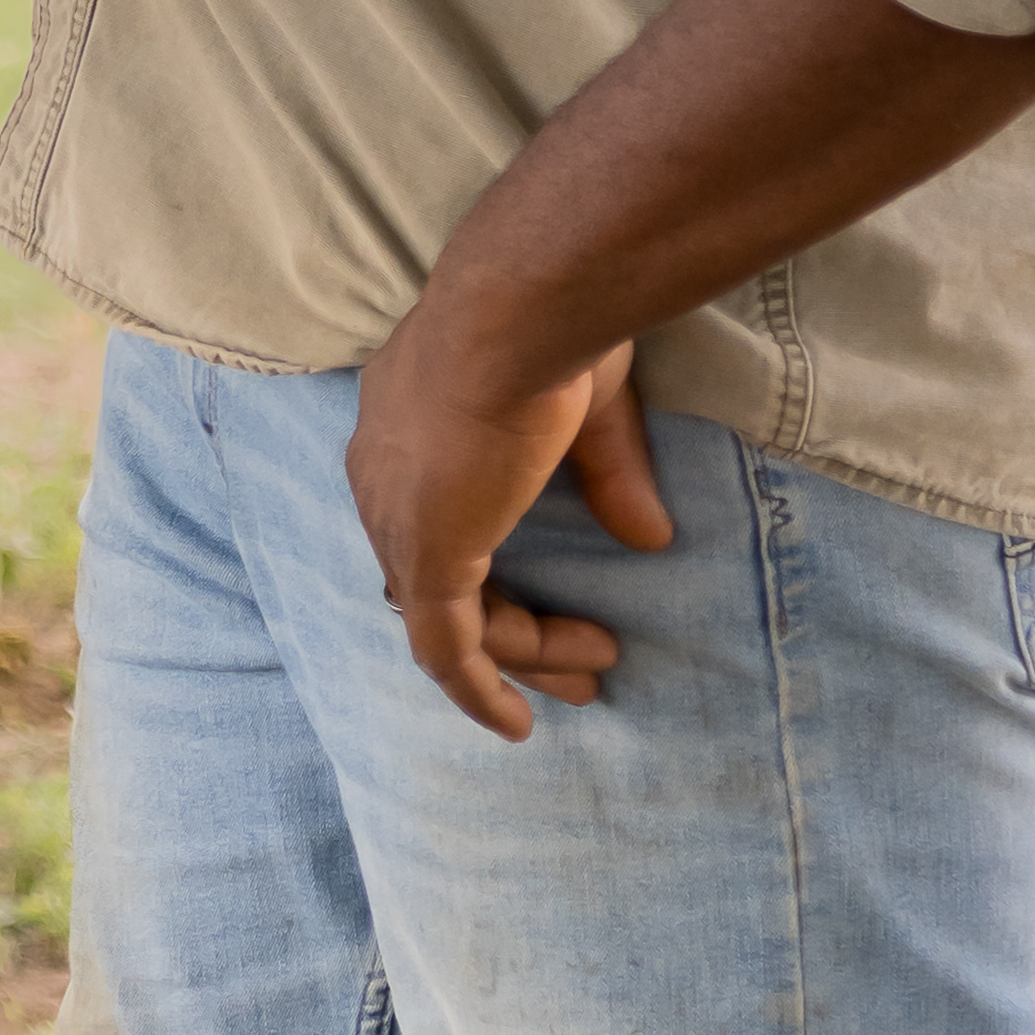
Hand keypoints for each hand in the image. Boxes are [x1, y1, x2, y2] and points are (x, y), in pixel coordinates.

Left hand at [344, 304, 674, 745]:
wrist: (517, 309)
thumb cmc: (551, 327)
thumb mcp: (587, 406)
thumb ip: (608, 471)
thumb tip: (650, 538)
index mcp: (406, 425)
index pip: (435, 515)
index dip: (491, 562)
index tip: (557, 590)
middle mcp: (383, 476)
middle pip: (437, 577)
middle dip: (509, 625)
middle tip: (587, 659)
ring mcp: (399, 519)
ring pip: (452, 618)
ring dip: (523, 654)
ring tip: (596, 670)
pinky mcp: (425, 557)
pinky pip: (444, 650)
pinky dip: (477, 692)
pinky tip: (518, 725)